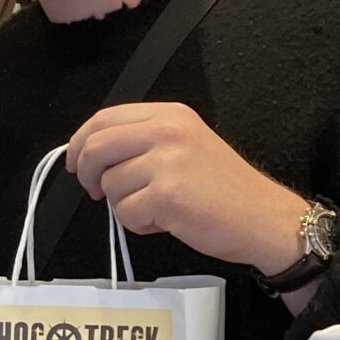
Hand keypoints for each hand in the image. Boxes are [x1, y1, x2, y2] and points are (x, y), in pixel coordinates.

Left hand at [66, 102, 309, 274]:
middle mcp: (167, 131)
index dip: (81, 141)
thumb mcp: (188, 145)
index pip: (105, 118)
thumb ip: (146, 141)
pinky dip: (140, 224)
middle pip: (97, 147)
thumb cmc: (226, 189)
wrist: (263, 217)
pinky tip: (167, 221)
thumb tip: (94, 154)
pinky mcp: (166, 195)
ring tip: (158, 209)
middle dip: (87, 173)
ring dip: (124, 205)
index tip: (76, 161)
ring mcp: (166, 162)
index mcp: (171, 115)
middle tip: (95, 191)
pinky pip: (126, 213)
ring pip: (110, 185)